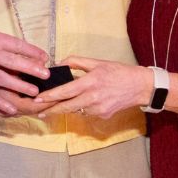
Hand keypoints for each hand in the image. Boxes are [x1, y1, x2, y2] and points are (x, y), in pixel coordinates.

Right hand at [0, 26, 48, 114]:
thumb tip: (16, 52)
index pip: (14, 44)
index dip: (30, 51)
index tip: (44, 57)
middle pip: (11, 60)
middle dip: (31, 68)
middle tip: (46, 74)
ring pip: (2, 78)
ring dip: (19, 85)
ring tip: (34, 91)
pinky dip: (0, 101)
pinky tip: (12, 108)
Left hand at [33, 56, 151, 118]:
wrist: (139, 86)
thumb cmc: (118, 72)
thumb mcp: (97, 62)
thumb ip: (76, 62)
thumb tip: (59, 63)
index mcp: (90, 82)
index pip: (65, 91)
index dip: (50, 96)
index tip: (38, 98)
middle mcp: (93, 97)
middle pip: (67, 107)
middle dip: (51, 109)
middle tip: (39, 110)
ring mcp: (98, 109)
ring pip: (76, 110)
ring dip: (67, 107)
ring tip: (57, 105)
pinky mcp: (103, 116)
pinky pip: (87, 112)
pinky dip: (83, 107)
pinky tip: (87, 101)